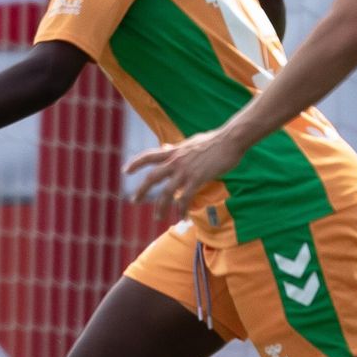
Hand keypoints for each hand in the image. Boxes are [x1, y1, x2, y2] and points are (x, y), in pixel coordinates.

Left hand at [124, 127, 245, 209]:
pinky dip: (182, 209)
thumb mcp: (191, 142)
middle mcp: (176, 161)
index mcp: (174, 151)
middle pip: (152, 177)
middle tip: (134, 201)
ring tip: (158, 217)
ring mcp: (186, 171)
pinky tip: (182, 217)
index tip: (126, 171)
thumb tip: (167, 146)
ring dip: (160, 206)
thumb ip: (178, 148)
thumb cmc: (214, 140)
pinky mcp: (197, 179)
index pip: (149, 156)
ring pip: (166, 192)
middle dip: (142, 190)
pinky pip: (185, 198)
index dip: (136, 163)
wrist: (230, 140)